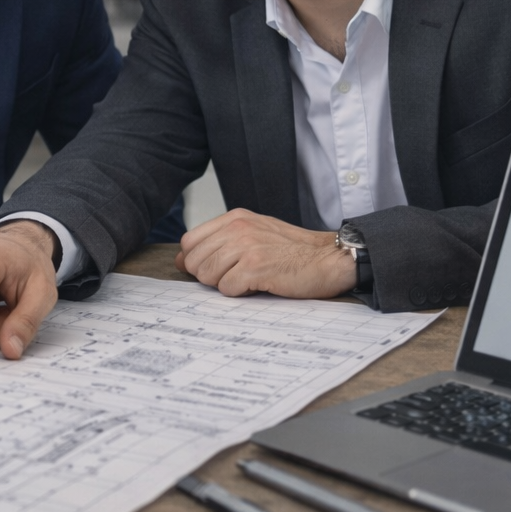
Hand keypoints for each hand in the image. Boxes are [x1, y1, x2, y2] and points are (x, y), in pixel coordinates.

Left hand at [175, 209, 355, 297]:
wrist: (328, 258)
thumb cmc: (293, 250)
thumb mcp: (255, 234)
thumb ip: (220, 242)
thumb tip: (181, 260)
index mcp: (235, 218)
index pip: (189, 241)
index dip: (195, 261)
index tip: (212, 269)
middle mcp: (237, 228)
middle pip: (194, 261)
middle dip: (209, 276)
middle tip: (235, 277)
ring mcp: (246, 247)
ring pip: (207, 276)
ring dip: (225, 284)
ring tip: (250, 279)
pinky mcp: (255, 267)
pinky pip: (226, 288)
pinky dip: (240, 293)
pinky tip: (259, 285)